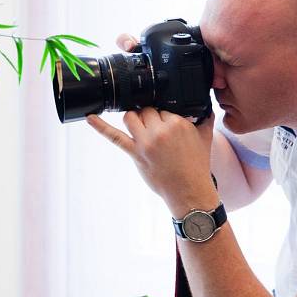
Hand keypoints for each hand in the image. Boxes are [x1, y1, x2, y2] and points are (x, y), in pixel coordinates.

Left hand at [85, 107, 218, 217]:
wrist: (189, 190)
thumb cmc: (196, 165)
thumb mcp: (206, 137)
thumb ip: (204, 118)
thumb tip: (203, 105)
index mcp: (178, 123)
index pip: (163, 107)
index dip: (163, 116)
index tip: (165, 124)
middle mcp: (160, 130)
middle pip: (146, 110)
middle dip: (149, 117)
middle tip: (154, 129)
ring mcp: (146, 142)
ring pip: (131, 117)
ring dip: (133, 118)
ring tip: (139, 127)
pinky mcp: (135, 153)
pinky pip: (114, 136)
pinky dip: (100, 126)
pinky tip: (90, 117)